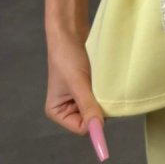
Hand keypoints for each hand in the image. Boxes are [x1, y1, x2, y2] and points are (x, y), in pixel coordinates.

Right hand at [45, 28, 108, 160]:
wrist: (70, 32)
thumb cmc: (67, 58)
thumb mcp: (77, 84)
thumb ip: (87, 107)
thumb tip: (98, 131)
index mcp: (57, 113)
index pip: (81, 129)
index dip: (94, 121)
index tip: (103, 105)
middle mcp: (68, 109)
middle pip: (91, 120)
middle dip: (99, 109)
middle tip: (104, 91)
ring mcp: (79, 99)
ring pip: (99, 109)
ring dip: (104, 99)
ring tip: (104, 84)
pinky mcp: (89, 88)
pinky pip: (101, 98)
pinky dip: (105, 92)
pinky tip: (107, 82)